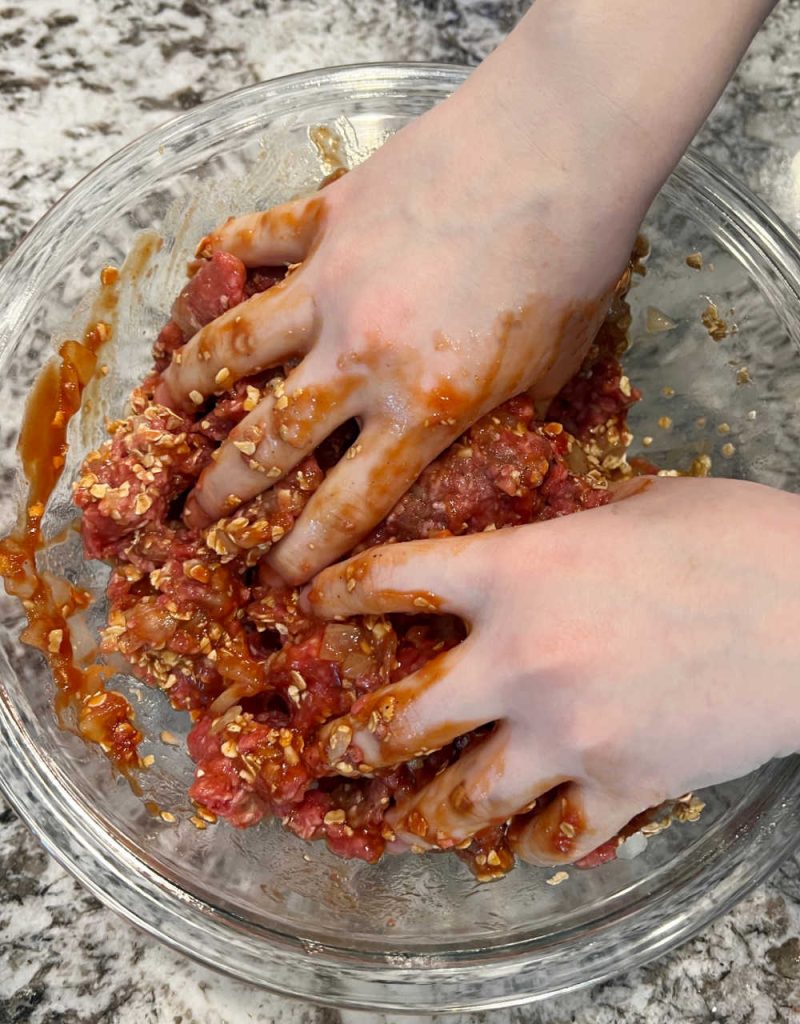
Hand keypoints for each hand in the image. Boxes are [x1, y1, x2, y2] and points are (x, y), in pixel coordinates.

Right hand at [156, 79, 640, 583]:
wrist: (562, 146)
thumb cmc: (573, 262)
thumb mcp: (551, 371)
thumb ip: (503, 419)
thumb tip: (477, 445)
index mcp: (424, 405)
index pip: (348, 501)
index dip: (307, 550)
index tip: (279, 579)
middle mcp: (361, 356)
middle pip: (270, 442)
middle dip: (225, 493)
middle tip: (198, 520)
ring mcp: (332, 283)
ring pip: (234, 347)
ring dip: (192, 387)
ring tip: (170, 415)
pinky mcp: (324, 217)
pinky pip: (251, 242)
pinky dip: (221, 265)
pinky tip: (203, 285)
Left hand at [307, 477, 799, 864]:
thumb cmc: (734, 537)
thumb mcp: (633, 506)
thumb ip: (568, 527)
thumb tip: (547, 534)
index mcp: (514, 573)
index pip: (393, 579)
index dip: (340, 590)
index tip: (312, 600)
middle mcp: (520, 659)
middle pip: (404, 715)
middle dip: (356, 738)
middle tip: (333, 748)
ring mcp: (566, 731)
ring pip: (465, 795)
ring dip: (429, 812)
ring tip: (409, 821)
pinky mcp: (622, 784)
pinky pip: (559, 834)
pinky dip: (538, 843)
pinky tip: (532, 843)